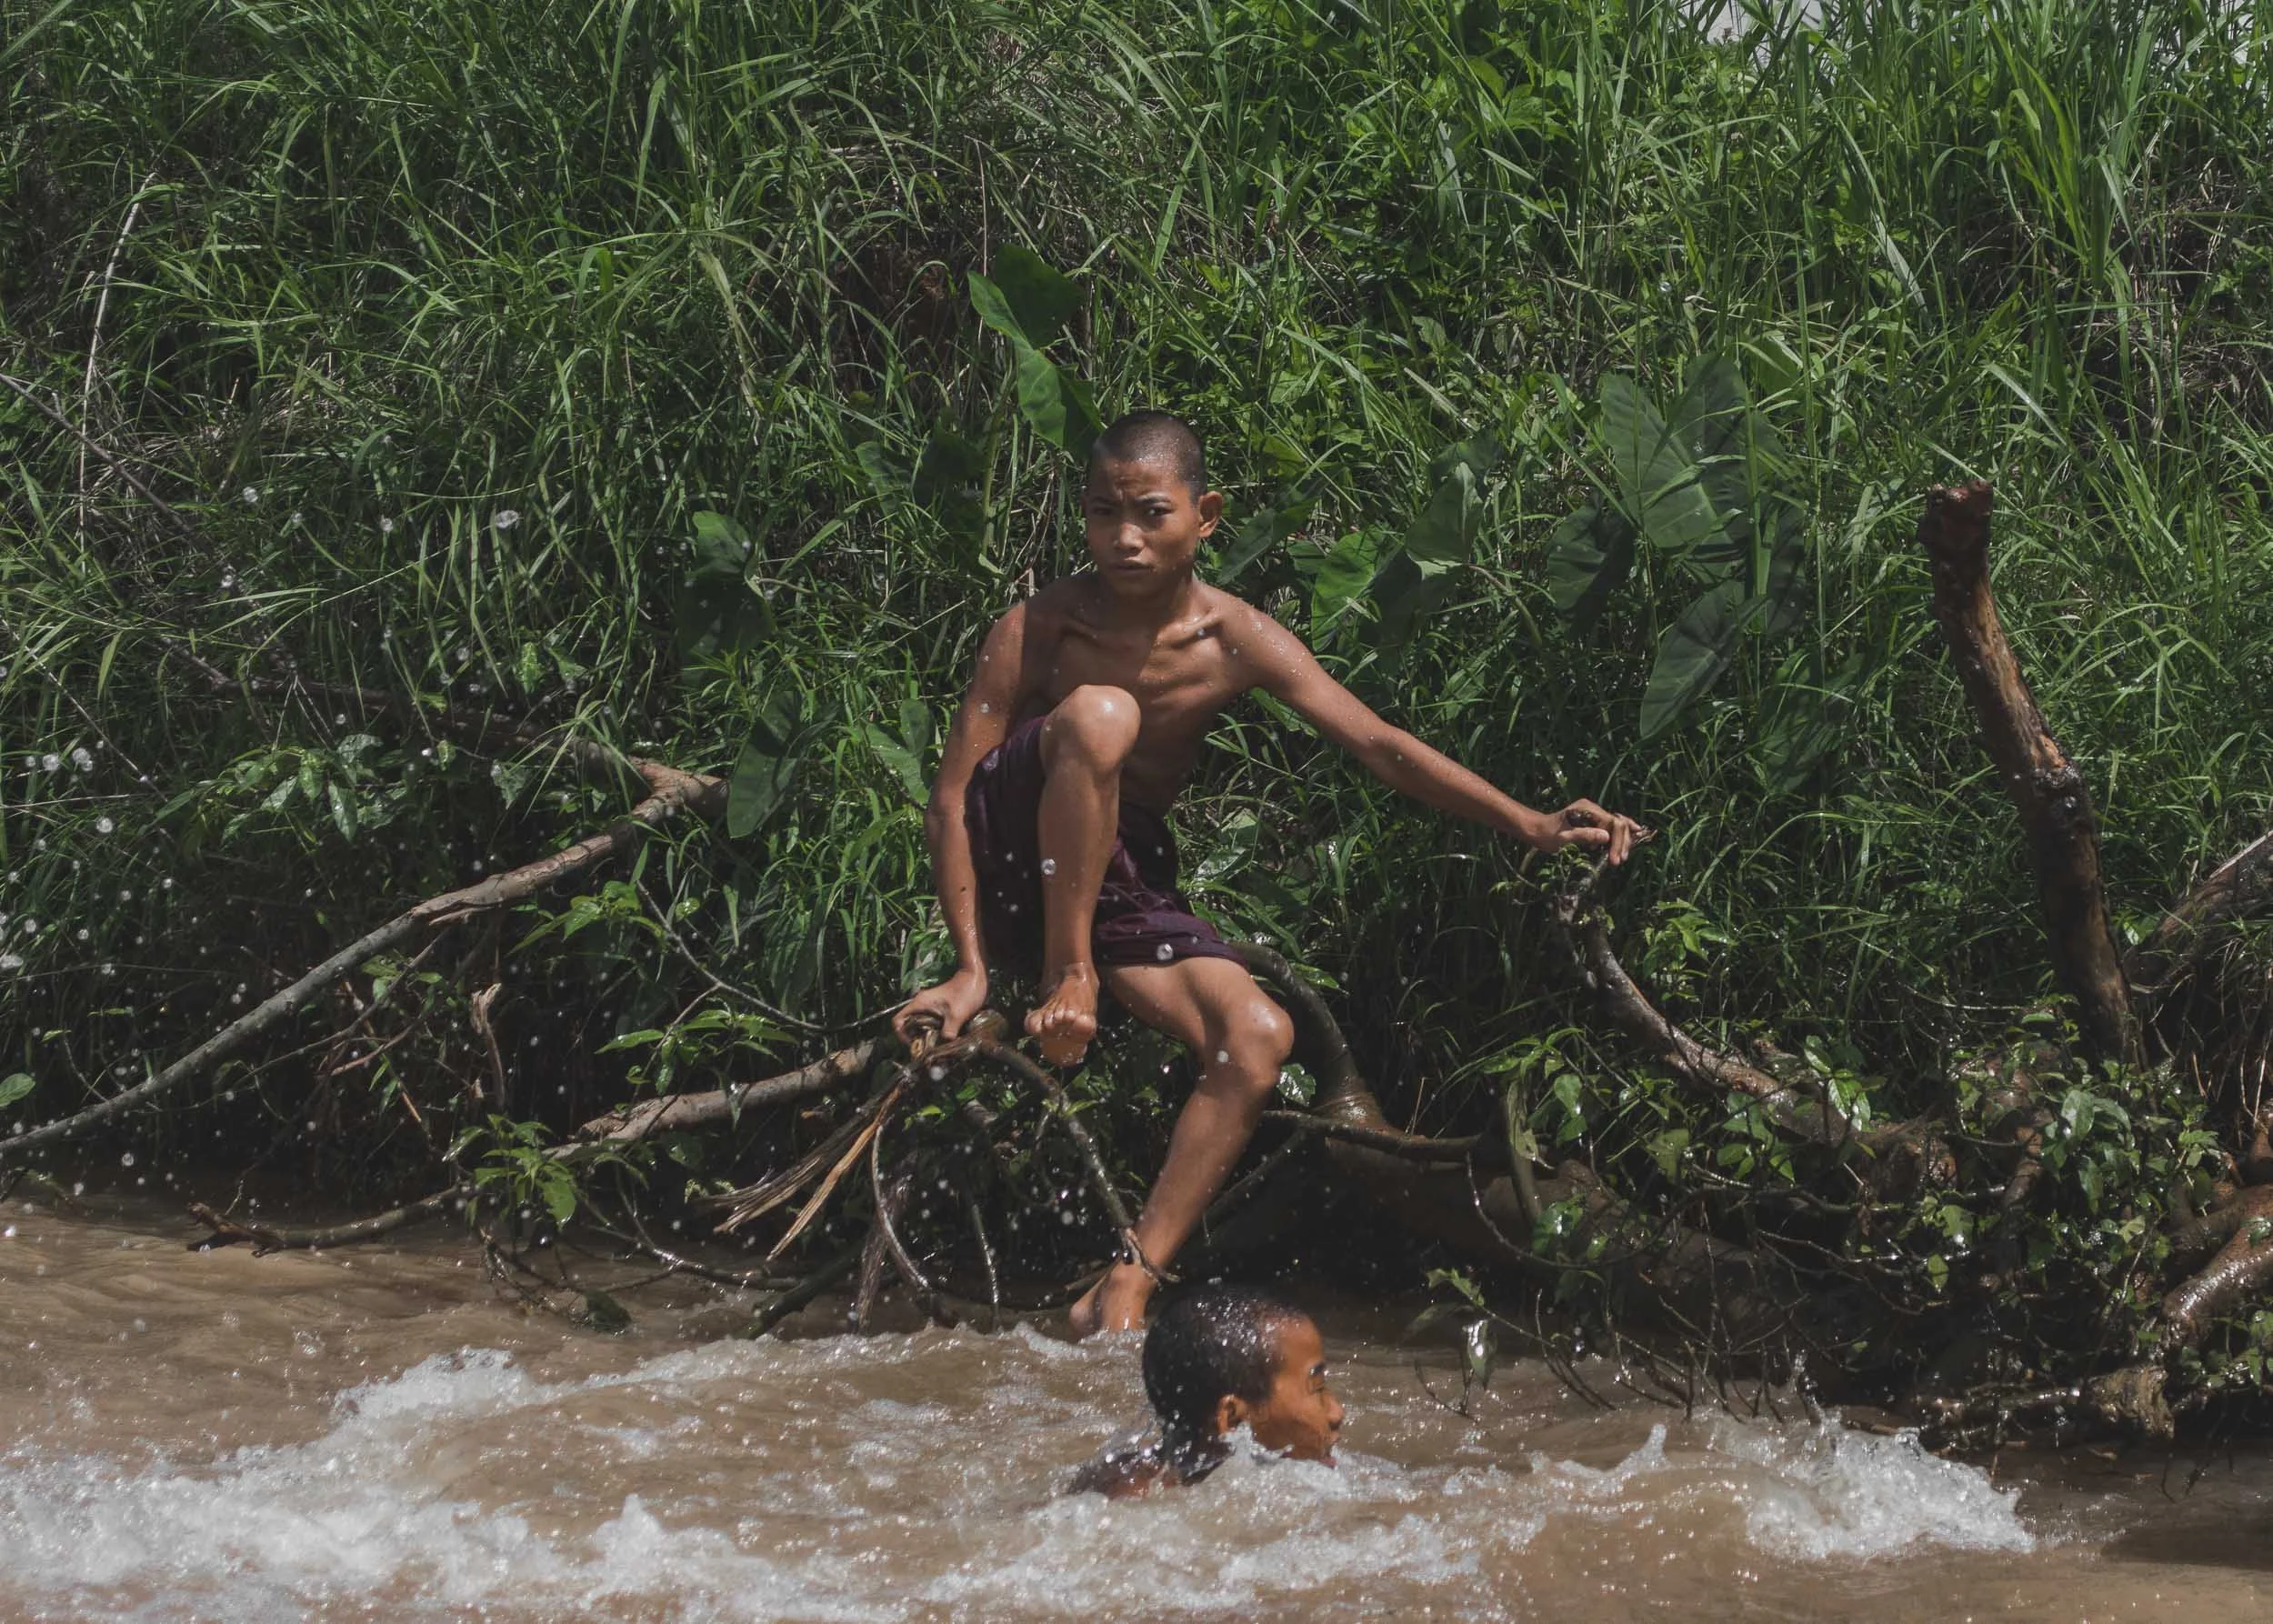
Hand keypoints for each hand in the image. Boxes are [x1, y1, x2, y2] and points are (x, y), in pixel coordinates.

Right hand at [891, 967, 989, 1048]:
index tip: (913, 1044)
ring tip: (935, 1046)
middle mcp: (920, 1005)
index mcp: (919, 1004)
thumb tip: (943, 1047)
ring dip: (924, 1035)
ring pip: (919, 1025)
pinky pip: (929, 1022)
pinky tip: (943, 1038)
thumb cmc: (965, 992)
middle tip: (926, 1049)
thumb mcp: (957, 1015)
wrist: (975, 977)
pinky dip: (932, 1031)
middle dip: (914, 1039)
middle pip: (908, 1026)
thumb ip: (948, 1032)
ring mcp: (928, 1006)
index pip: (897, 1021)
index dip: (901, 1035)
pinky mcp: (937, 1008)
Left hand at [1532, 799, 1648, 864]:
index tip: (1614, 859)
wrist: (1535, 829)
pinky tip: (1634, 835)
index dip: (1616, 841)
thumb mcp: (1563, 837)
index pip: (1612, 823)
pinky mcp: (1593, 821)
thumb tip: (1607, 837)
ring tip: (1624, 855)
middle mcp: (1593, 809)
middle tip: (1620, 860)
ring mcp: (1594, 814)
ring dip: (1623, 839)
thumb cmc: (1546, 834)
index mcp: (1587, 809)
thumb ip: (1584, 835)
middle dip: (1622, 841)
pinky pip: (1612, 826)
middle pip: (1618, 822)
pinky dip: (1621, 833)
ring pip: (1617, 823)